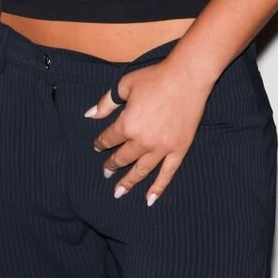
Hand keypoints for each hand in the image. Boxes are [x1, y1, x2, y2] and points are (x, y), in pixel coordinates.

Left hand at [85, 58, 214, 205]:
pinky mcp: (179, 150)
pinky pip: (167, 173)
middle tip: (106, 172)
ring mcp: (162, 148)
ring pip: (141, 170)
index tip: (98, 147)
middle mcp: (142, 141)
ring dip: (129, 182)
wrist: (187, 77)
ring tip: (119, 192)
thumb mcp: (124, 86)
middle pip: (122, 157)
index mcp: (127, 125)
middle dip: (112, 165)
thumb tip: (89, 115)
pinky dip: (158, 188)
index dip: (101, 143)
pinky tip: (149, 199)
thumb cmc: (155, 78)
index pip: (109, 139)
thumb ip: (105, 104)